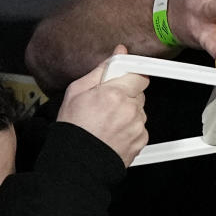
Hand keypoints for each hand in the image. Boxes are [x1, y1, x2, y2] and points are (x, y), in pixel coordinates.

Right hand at [56, 45, 147, 167]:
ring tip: (107, 121)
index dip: (131, 76)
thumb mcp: (77, 91)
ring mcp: (137, 126)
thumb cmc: (75, 128)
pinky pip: (140, 126)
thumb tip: (118, 53)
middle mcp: (130, 110)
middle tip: (106, 103)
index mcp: (114, 94)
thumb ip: (102, 70)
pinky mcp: (141, 140)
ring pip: (139, 110)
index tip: (126, 77)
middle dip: (126, 94)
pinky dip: (130, 128)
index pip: (139, 75)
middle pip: (139, 92)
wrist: (79, 162)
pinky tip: (113, 132)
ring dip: (128, 112)